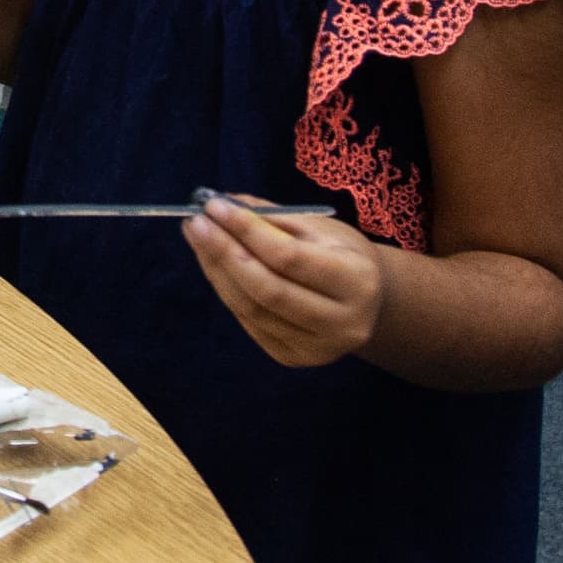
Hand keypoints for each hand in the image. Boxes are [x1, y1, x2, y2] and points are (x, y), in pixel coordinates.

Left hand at [184, 199, 385, 367]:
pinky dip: (227, 291)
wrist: (368, 302)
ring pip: (252, 310)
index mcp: (356, 281)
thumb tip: (222, 203)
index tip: (214, 206)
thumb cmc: (342, 254)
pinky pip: (250, 323)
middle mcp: (342, 322)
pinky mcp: (295, 359)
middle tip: (195, 223)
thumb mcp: (320, 227)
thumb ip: (272, 217)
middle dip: (223, 252)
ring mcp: (318, 348)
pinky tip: (214, 265)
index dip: (247, 231)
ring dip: (217, 271)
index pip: (289, 257)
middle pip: (267, 289)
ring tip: (198, 239)